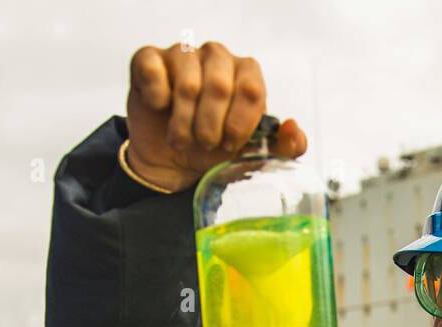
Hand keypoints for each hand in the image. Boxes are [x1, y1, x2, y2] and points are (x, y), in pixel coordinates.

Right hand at [125, 41, 307, 191]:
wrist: (168, 157)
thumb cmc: (212, 148)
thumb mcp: (249, 155)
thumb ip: (282, 147)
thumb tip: (293, 129)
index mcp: (245, 72)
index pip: (252, 90)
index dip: (240, 123)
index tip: (230, 144)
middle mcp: (216, 56)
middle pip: (220, 87)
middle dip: (211, 126)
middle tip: (205, 144)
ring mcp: (183, 54)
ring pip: (187, 84)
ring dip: (183, 122)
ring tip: (182, 139)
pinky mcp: (149, 59)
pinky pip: (154, 70)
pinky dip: (157, 98)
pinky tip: (160, 109)